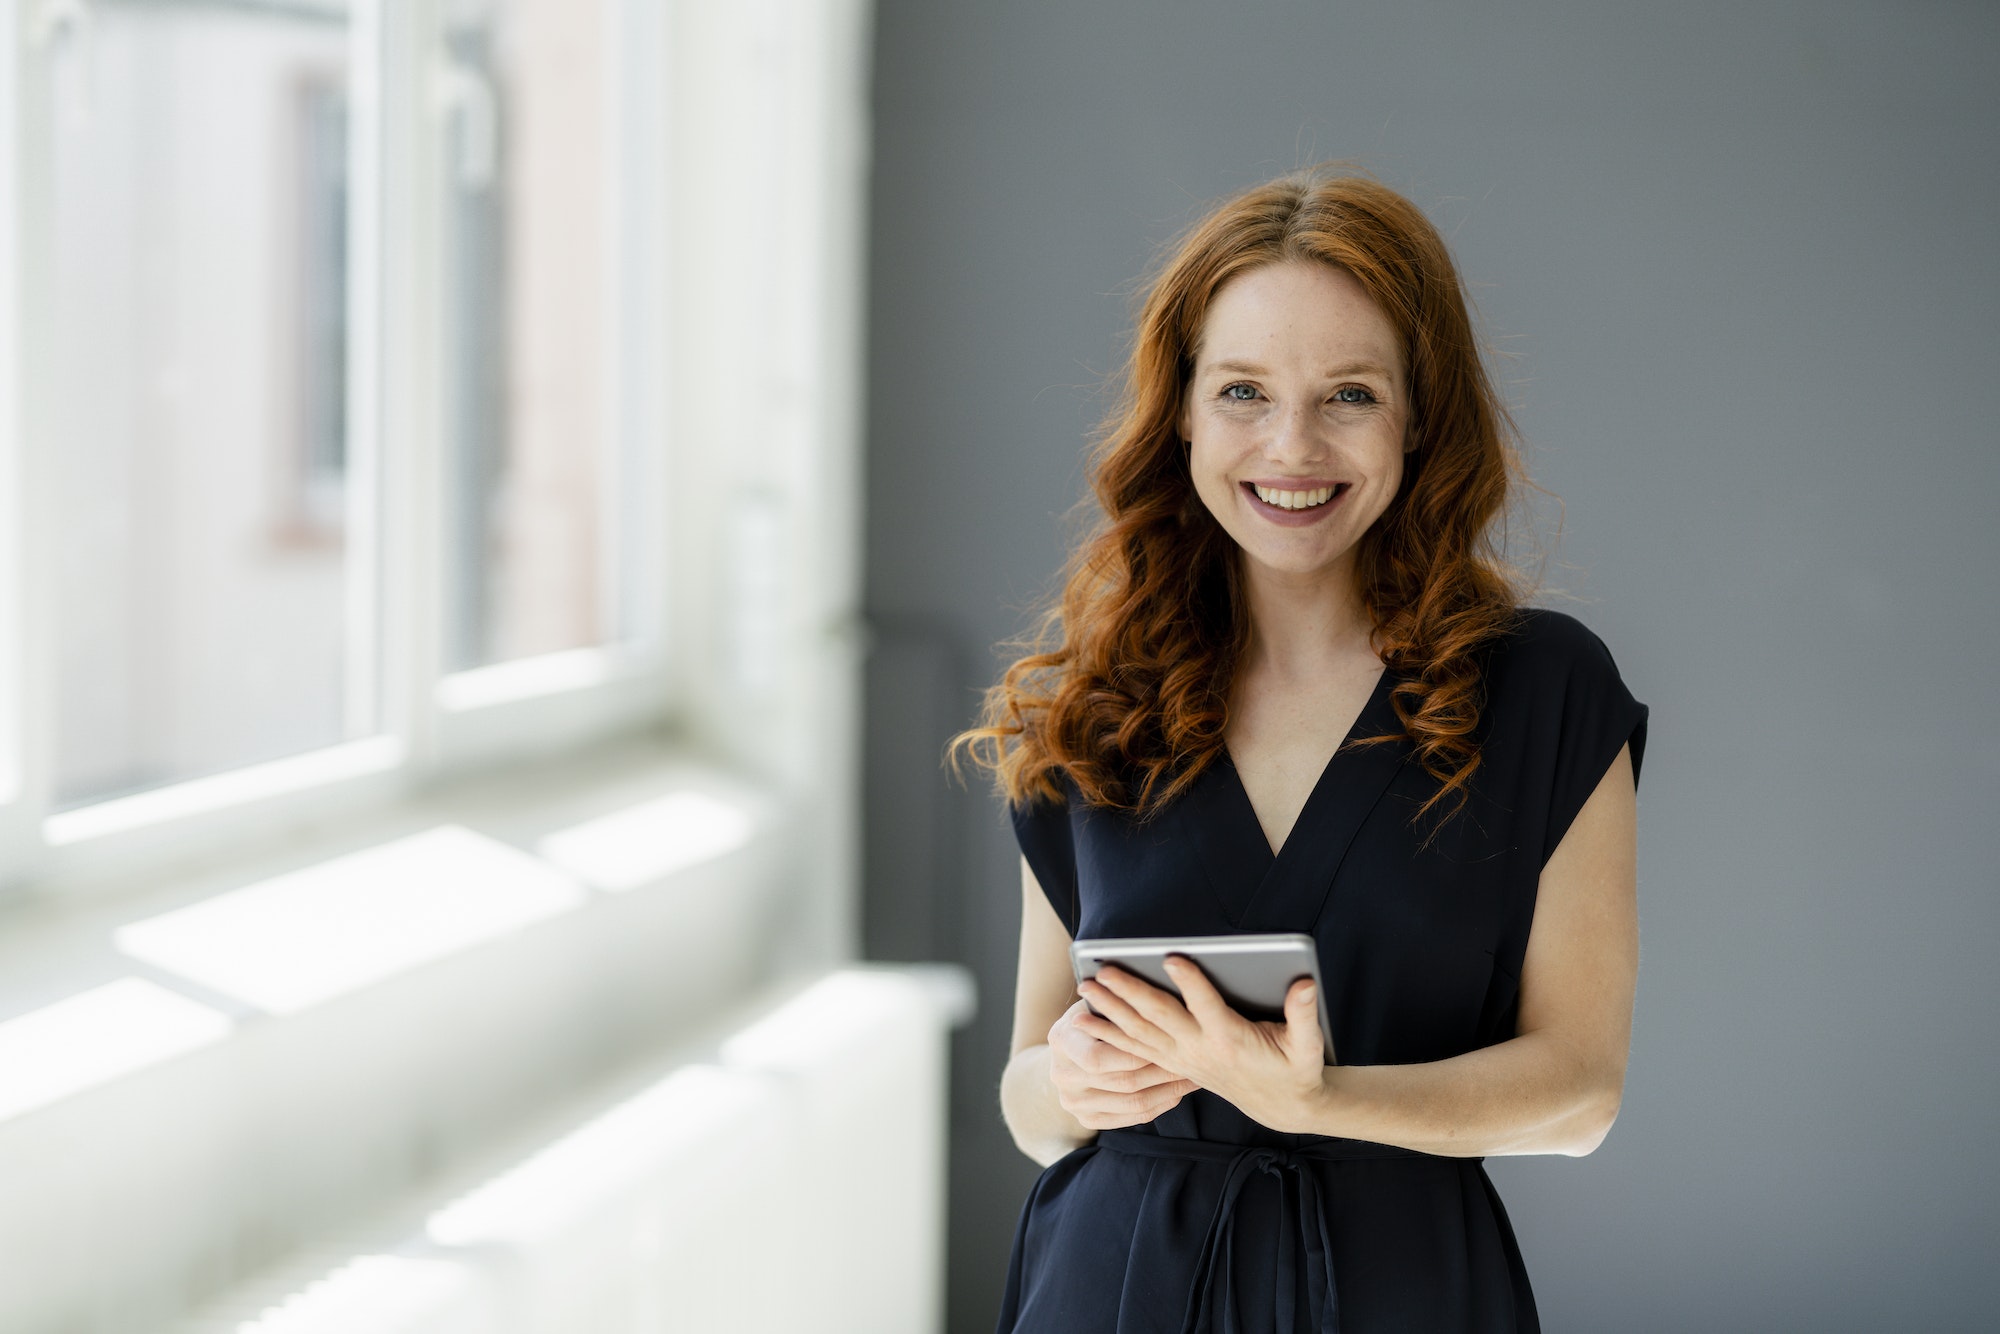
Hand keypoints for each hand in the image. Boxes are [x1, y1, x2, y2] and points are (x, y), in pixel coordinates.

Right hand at [1046, 998, 1199, 1129]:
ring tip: (1195, 1073)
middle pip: (1123, 1081)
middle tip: (1195, 1057)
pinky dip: (1163, 1103)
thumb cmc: (1089, 1018)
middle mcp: (1063, 1076)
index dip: (1138, 1051)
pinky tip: (1180, 1090)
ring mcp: (1074, 1102)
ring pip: (1134, 1102)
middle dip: (1164, 1069)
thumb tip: (1150, 992)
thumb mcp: (1094, 1004)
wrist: (1066, 1055)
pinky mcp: (1088, 1119)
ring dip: (1170, 1088)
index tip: (1171, 1040)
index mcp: (1061, 1040)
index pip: (1098, 1057)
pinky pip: (1136, 1116)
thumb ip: (1113, 1004)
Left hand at [1076, 959, 1330, 1133]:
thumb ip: (1304, 1013)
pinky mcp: (1175, 1063)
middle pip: (1160, 1017)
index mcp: (1232, 1039)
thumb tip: (1305, 983)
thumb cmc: (1295, 1069)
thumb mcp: (1308, 1044)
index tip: (1171, 957)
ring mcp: (1183, 1058)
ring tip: (1085, 988)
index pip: (1207, 1006)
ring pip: (1140, 1033)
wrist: (1280, 1107)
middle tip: (1104, 970)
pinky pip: (1136, 1049)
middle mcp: (1201, 1049)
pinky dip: (1111, 1034)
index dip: (1190, 982)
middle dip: (1130, 993)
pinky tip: (1088, 1019)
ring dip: (1111, 1011)